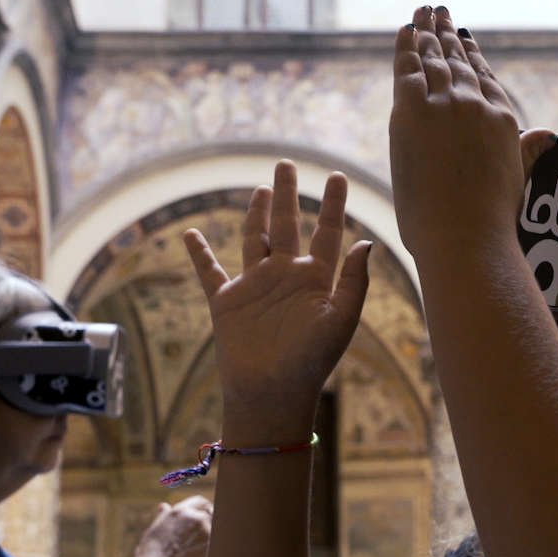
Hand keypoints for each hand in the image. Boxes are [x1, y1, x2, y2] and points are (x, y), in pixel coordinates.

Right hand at [131, 496, 212, 556]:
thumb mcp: (154, 531)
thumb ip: (164, 517)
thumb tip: (164, 507)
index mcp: (181, 512)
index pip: (200, 502)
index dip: (202, 510)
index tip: (203, 519)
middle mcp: (198, 519)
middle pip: (212, 514)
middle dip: (210, 522)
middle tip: (204, 537)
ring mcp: (209, 534)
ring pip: (217, 530)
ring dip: (213, 537)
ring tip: (201, 551)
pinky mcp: (215, 550)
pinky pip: (221, 546)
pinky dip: (215, 551)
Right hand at [183, 163, 370, 443]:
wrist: (272, 393)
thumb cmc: (312, 362)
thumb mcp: (340, 320)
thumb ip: (355, 282)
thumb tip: (367, 243)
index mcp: (316, 280)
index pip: (327, 232)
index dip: (331, 204)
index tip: (335, 176)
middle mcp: (286, 277)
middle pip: (287, 225)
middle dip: (287, 195)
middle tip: (285, 163)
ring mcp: (255, 287)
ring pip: (255, 239)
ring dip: (255, 214)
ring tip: (259, 189)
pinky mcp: (227, 302)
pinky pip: (210, 272)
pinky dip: (199, 254)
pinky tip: (190, 234)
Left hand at [389, 6, 526, 258]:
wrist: (466, 237)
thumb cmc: (489, 223)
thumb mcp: (516, 179)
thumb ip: (527, 151)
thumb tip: (549, 135)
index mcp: (503, 121)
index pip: (484, 79)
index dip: (472, 56)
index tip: (465, 39)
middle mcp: (476, 105)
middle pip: (457, 61)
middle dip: (445, 35)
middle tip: (438, 12)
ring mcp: (445, 104)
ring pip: (432, 58)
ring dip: (425, 32)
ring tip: (421, 13)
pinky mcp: (413, 110)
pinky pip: (407, 67)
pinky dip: (405, 46)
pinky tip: (404, 30)